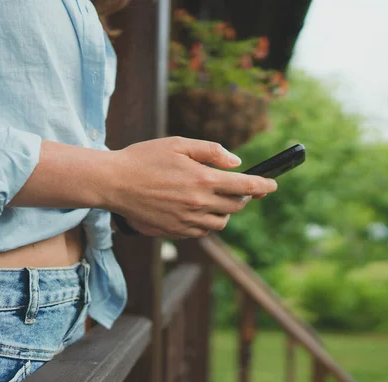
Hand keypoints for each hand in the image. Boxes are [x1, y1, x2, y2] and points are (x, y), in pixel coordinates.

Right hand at [103, 136, 276, 237]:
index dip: (263, 186)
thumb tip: (236, 163)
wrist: (114, 183)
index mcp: (202, 179)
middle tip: (238, 188)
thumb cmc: (144, 158)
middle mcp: (199, 203)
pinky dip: (207, 221)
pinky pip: (202, 231)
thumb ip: (211, 151)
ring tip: (216, 199)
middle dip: (243, 197)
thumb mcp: (178, 144)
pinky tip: (196, 209)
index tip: (273, 185)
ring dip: (225, 211)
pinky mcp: (176, 231)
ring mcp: (188, 220)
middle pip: (236, 206)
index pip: (245, 186)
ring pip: (221, 222)